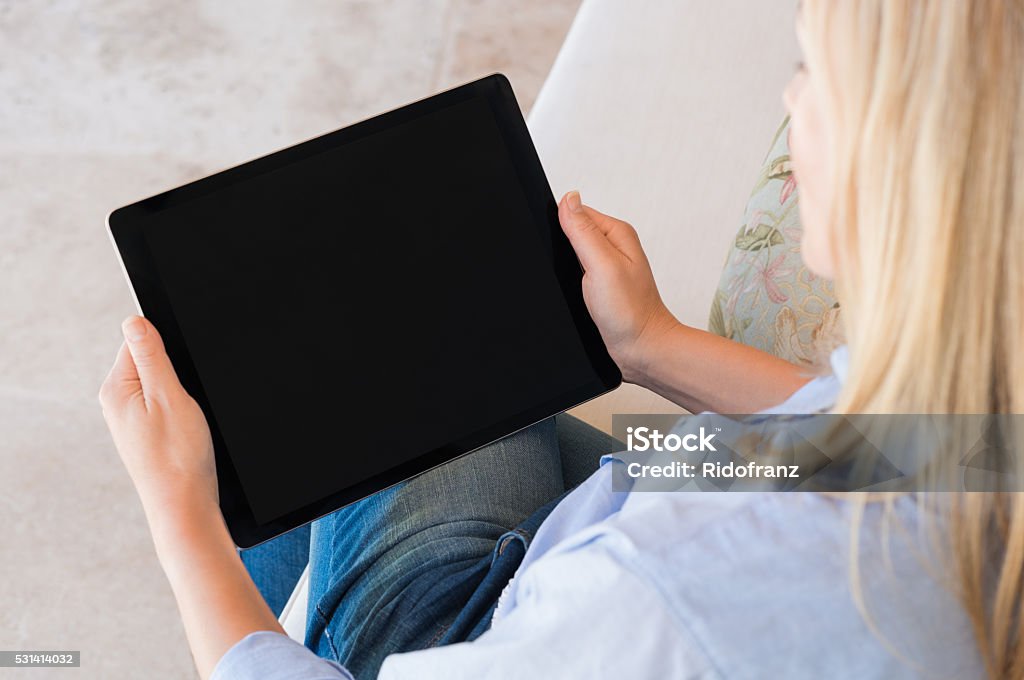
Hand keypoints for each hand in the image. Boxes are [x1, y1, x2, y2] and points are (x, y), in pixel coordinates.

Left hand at [99, 316, 218, 521]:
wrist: (183, 503)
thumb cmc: (178, 455)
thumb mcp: (168, 395)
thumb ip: (150, 356)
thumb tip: (134, 320)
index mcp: (116, 388)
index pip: (139, 342)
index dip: (168, 348)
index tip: (183, 368)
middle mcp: (116, 402)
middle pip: (149, 361)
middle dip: (175, 372)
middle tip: (186, 399)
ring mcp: (130, 418)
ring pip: (159, 384)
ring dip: (178, 392)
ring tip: (186, 418)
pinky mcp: (144, 431)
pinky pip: (162, 403)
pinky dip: (178, 409)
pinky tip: (186, 427)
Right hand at [557, 190, 679, 384]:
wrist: (641, 349)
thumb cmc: (630, 312)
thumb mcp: (602, 264)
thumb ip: (583, 231)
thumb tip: (568, 198)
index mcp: (616, 233)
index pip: (577, 212)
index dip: (559, 223)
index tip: (556, 244)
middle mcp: (613, 247)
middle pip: (572, 231)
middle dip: (559, 245)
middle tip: (566, 268)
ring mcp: (606, 267)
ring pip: (571, 253)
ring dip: (563, 263)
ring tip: (571, 281)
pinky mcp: (599, 285)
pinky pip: (575, 272)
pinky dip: (567, 278)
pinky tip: (571, 290)